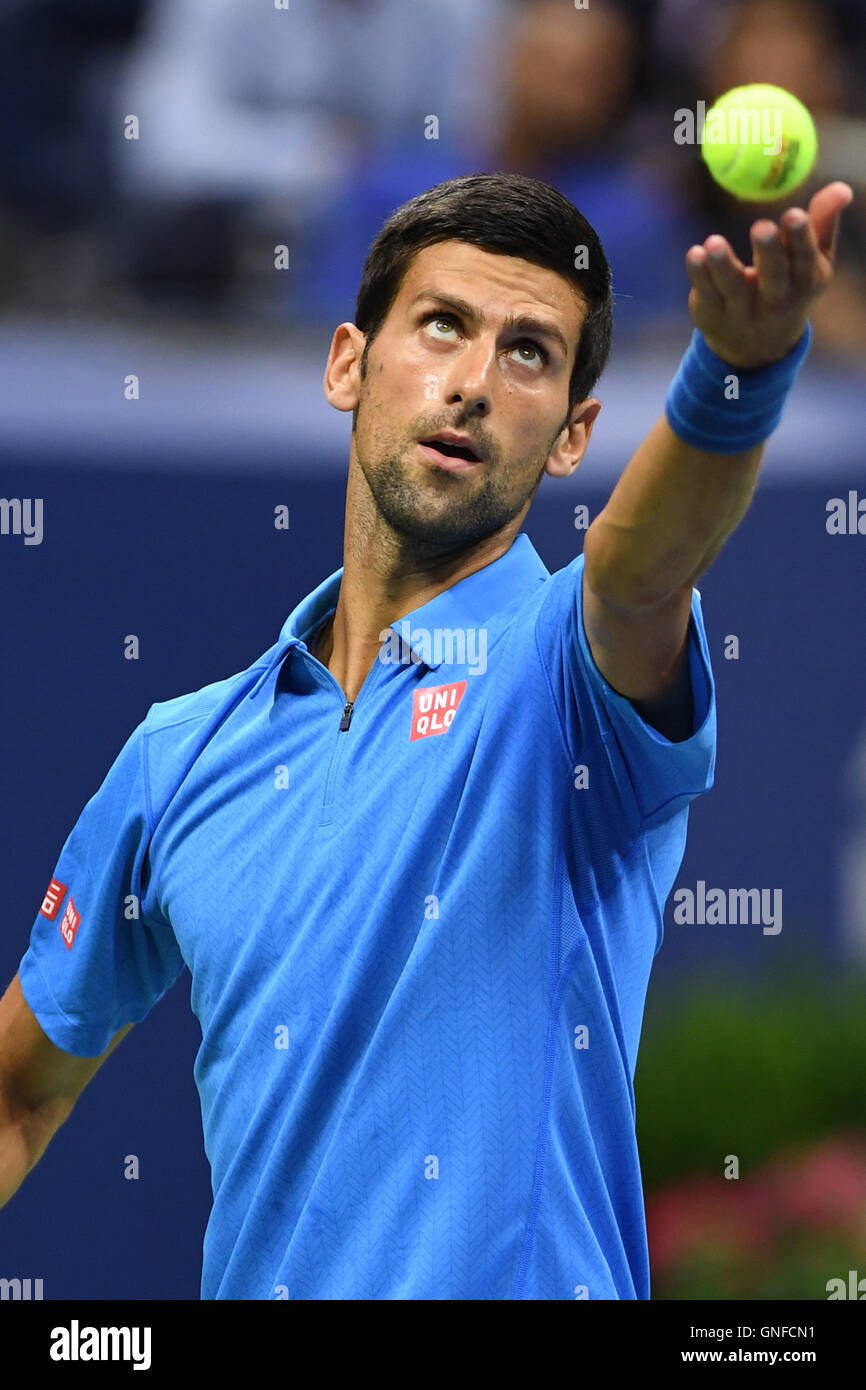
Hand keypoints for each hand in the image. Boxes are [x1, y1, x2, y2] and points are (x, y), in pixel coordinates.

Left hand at [685, 180, 854, 368]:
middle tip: (761, 227)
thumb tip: (842, 188)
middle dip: (769, 251)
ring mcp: (742, 311)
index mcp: (804, 282)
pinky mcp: (713, 314)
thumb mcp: (813, 261)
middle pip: (773, 276)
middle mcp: (775, 300)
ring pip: (733, 288)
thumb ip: (823, 223)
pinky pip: (706, 293)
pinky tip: (695, 254)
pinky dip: (699, 274)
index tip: (794, 214)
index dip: (800, 238)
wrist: (757, 346)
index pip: (804, 259)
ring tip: (713, 242)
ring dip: (723, 265)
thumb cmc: (790, 287)